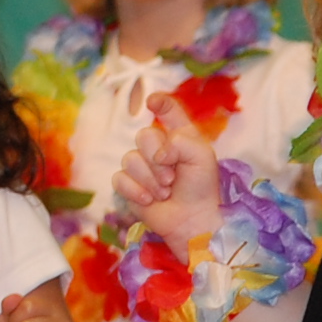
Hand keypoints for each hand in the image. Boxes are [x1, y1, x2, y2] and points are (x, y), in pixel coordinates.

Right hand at [116, 92, 224, 243]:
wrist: (193, 220)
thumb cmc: (201, 187)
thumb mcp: (202, 157)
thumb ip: (181, 142)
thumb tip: (158, 153)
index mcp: (179, 136)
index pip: (167, 109)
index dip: (159, 102)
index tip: (152, 102)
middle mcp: (158, 147)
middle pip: (144, 136)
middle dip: (157, 160)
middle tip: (172, 179)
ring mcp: (141, 165)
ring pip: (130, 159)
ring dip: (150, 180)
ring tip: (165, 192)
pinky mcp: (128, 185)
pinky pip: (120, 178)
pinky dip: (136, 191)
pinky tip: (150, 200)